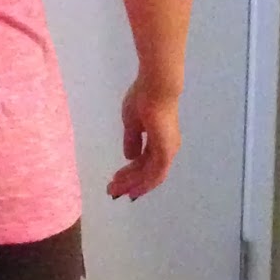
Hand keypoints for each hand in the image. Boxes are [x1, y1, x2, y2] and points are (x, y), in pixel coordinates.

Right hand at [108, 76, 181, 202]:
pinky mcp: (165, 152)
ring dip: (131, 185)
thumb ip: (132, 141)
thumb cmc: (143, 99)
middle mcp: (166, 148)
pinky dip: (142, 183)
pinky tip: (130, 189)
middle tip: (112, 190)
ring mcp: (167, 151)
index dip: (130, 173)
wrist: (155, 88)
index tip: (116, 180)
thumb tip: (130, 157)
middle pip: (147, 172)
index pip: (145, 162)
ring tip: (114, 190)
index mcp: (160, 139)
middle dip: (128, 182)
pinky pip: (154, 174)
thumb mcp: (132, 123)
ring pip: (149, 176)